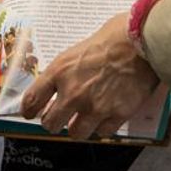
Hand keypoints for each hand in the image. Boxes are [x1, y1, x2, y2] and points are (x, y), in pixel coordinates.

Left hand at [19, 13, 160, 139]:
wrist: (142, 42)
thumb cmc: (112, 37)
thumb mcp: (77, 49)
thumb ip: (66, 70)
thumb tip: (60, 83)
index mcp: (59, 71)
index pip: (33, 99)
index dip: (28, 110)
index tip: (29, 114)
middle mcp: (73, 93)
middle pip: (50, 123)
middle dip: (53, 123)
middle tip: (59, 120)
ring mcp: (94, 107)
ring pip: (76, 133)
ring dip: (78, 128)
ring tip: (83, 121)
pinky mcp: (117, 115)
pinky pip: (102, 133)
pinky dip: (103, 127)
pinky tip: (106, 117)